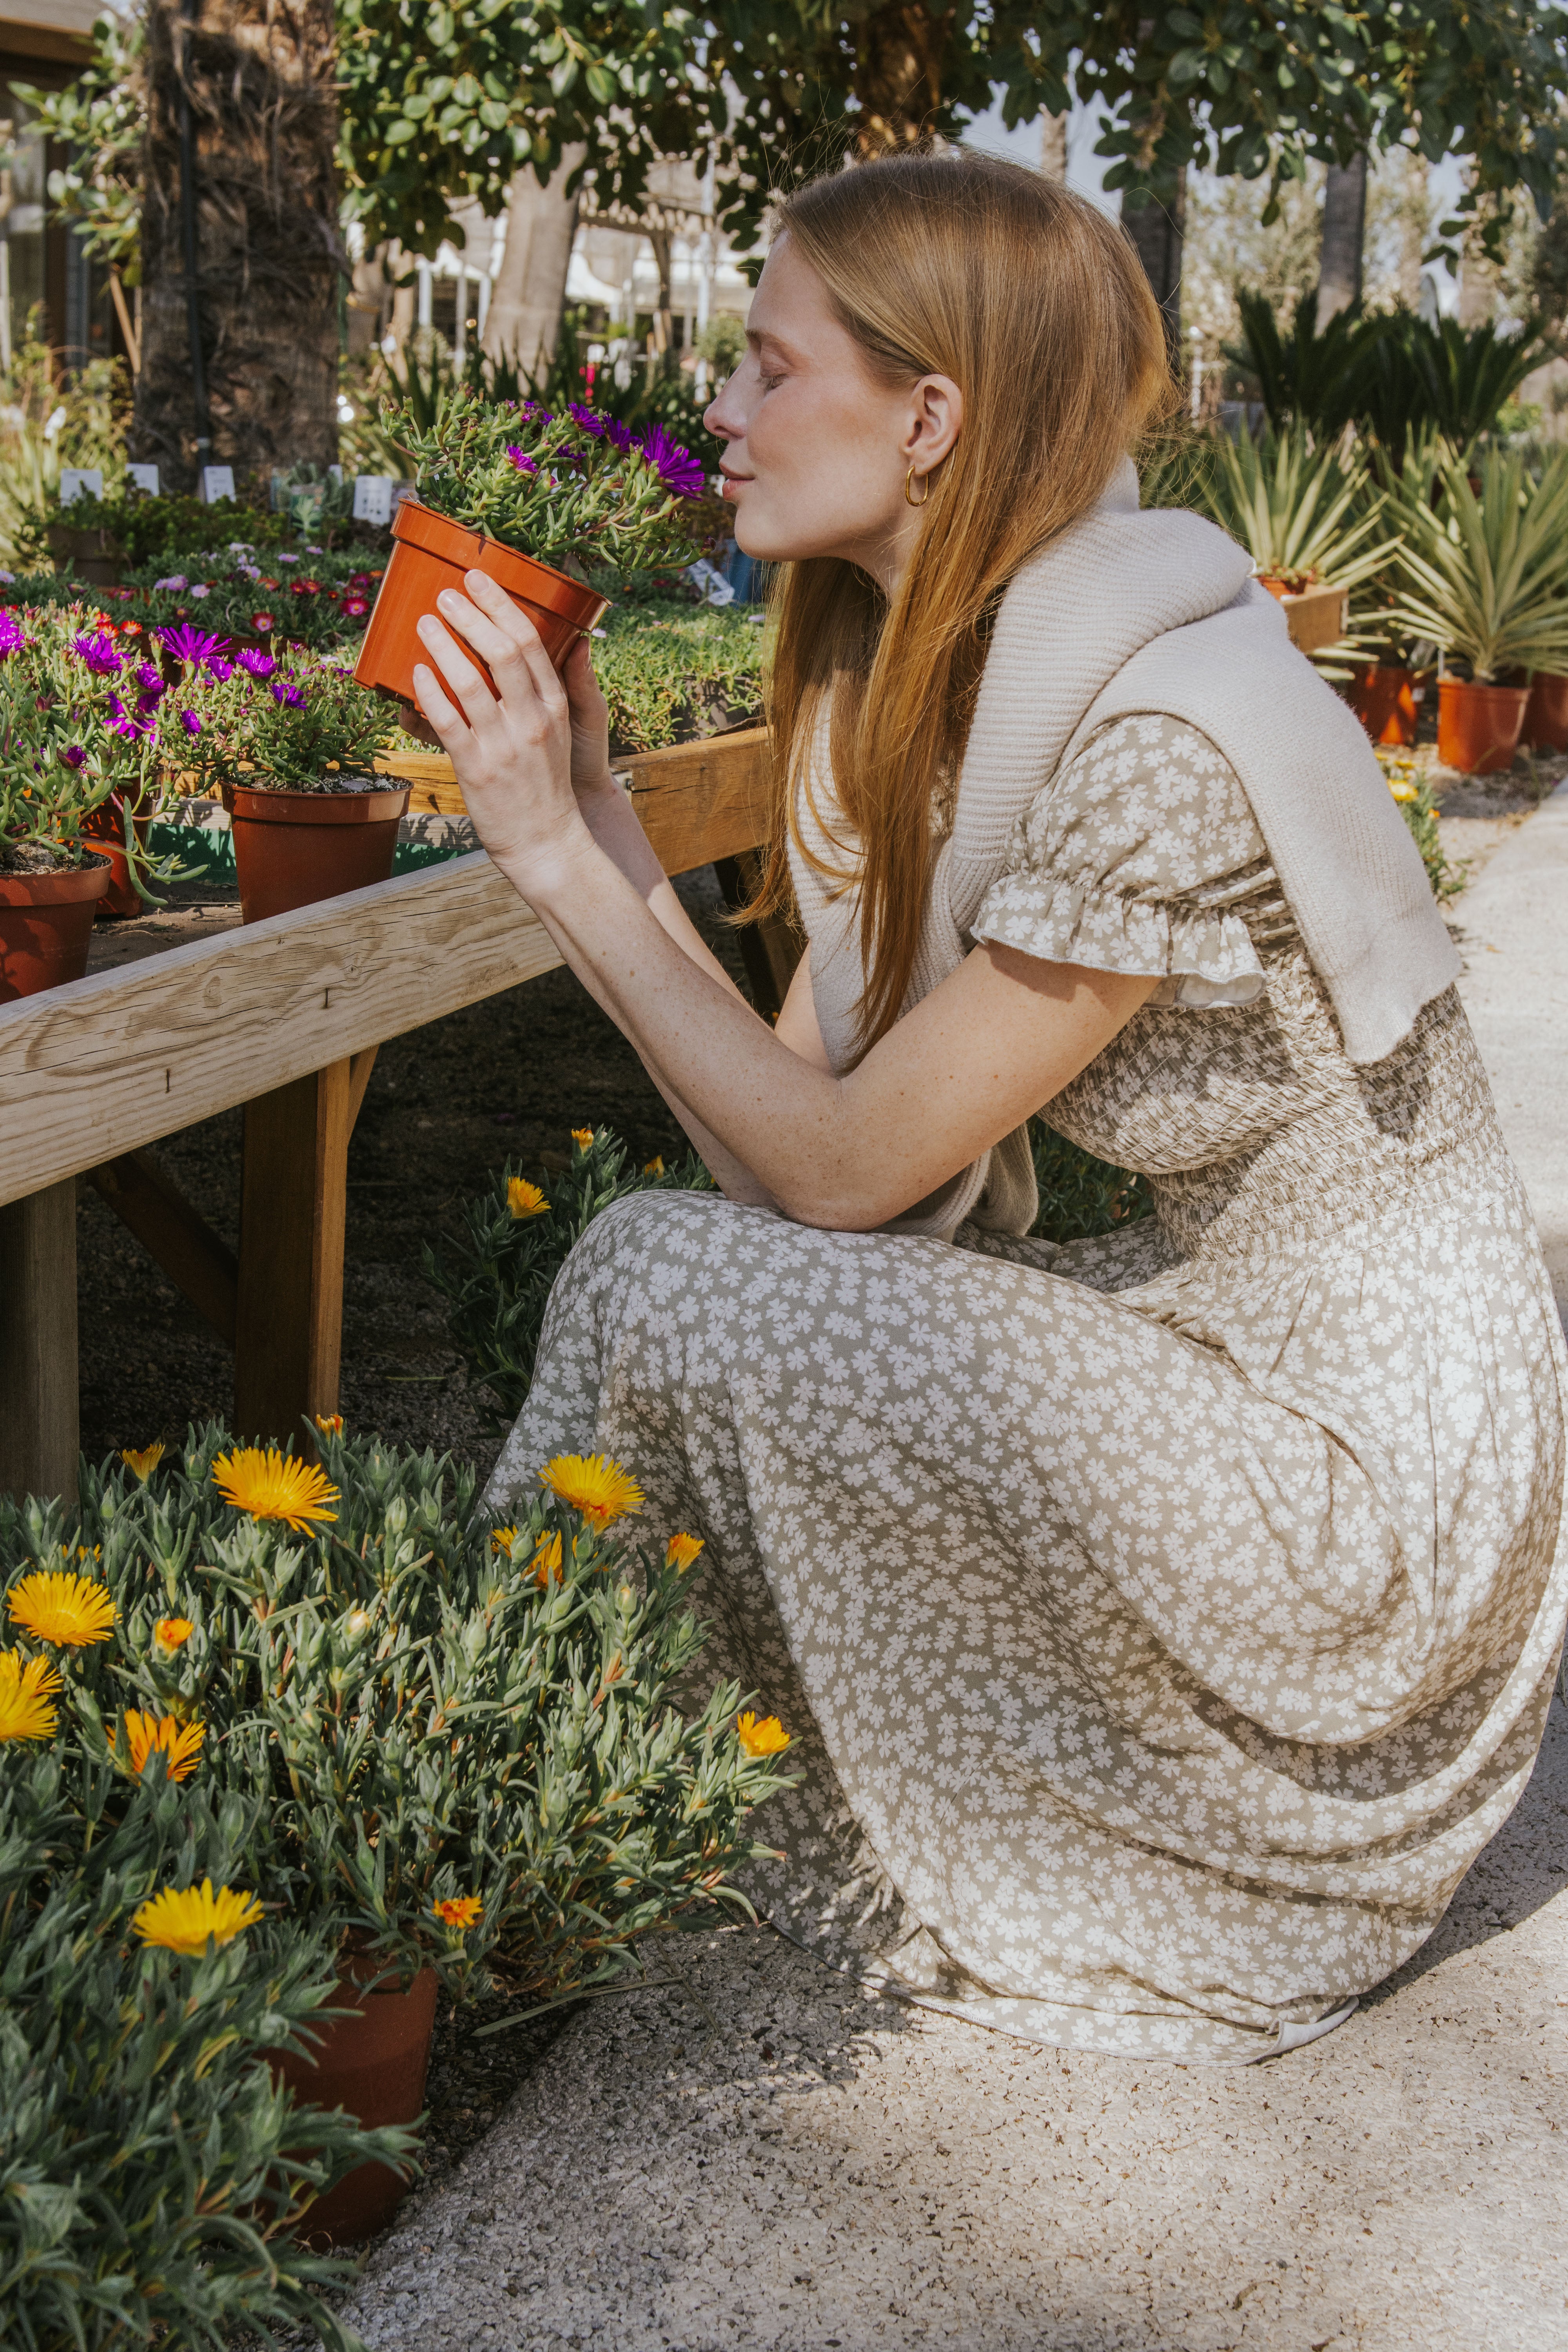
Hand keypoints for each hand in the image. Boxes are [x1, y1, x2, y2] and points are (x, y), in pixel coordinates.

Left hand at [410, 571, 601, 891]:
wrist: (548, 842)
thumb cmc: (548, 783)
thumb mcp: (566, 731)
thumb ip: (561, 686)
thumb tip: (571, 641)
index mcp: (555, 706)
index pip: (530, 642)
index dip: (501, 605)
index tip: (478, 579)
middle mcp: (532, 721)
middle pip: (501, 652)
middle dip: (471, 615)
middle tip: (446, 593)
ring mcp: (504, 745)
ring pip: (470, 682)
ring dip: (443, 645)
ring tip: (425, 622)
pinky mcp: (477, 769)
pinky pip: (449, 722)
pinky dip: (430, 692)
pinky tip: (416, 672)